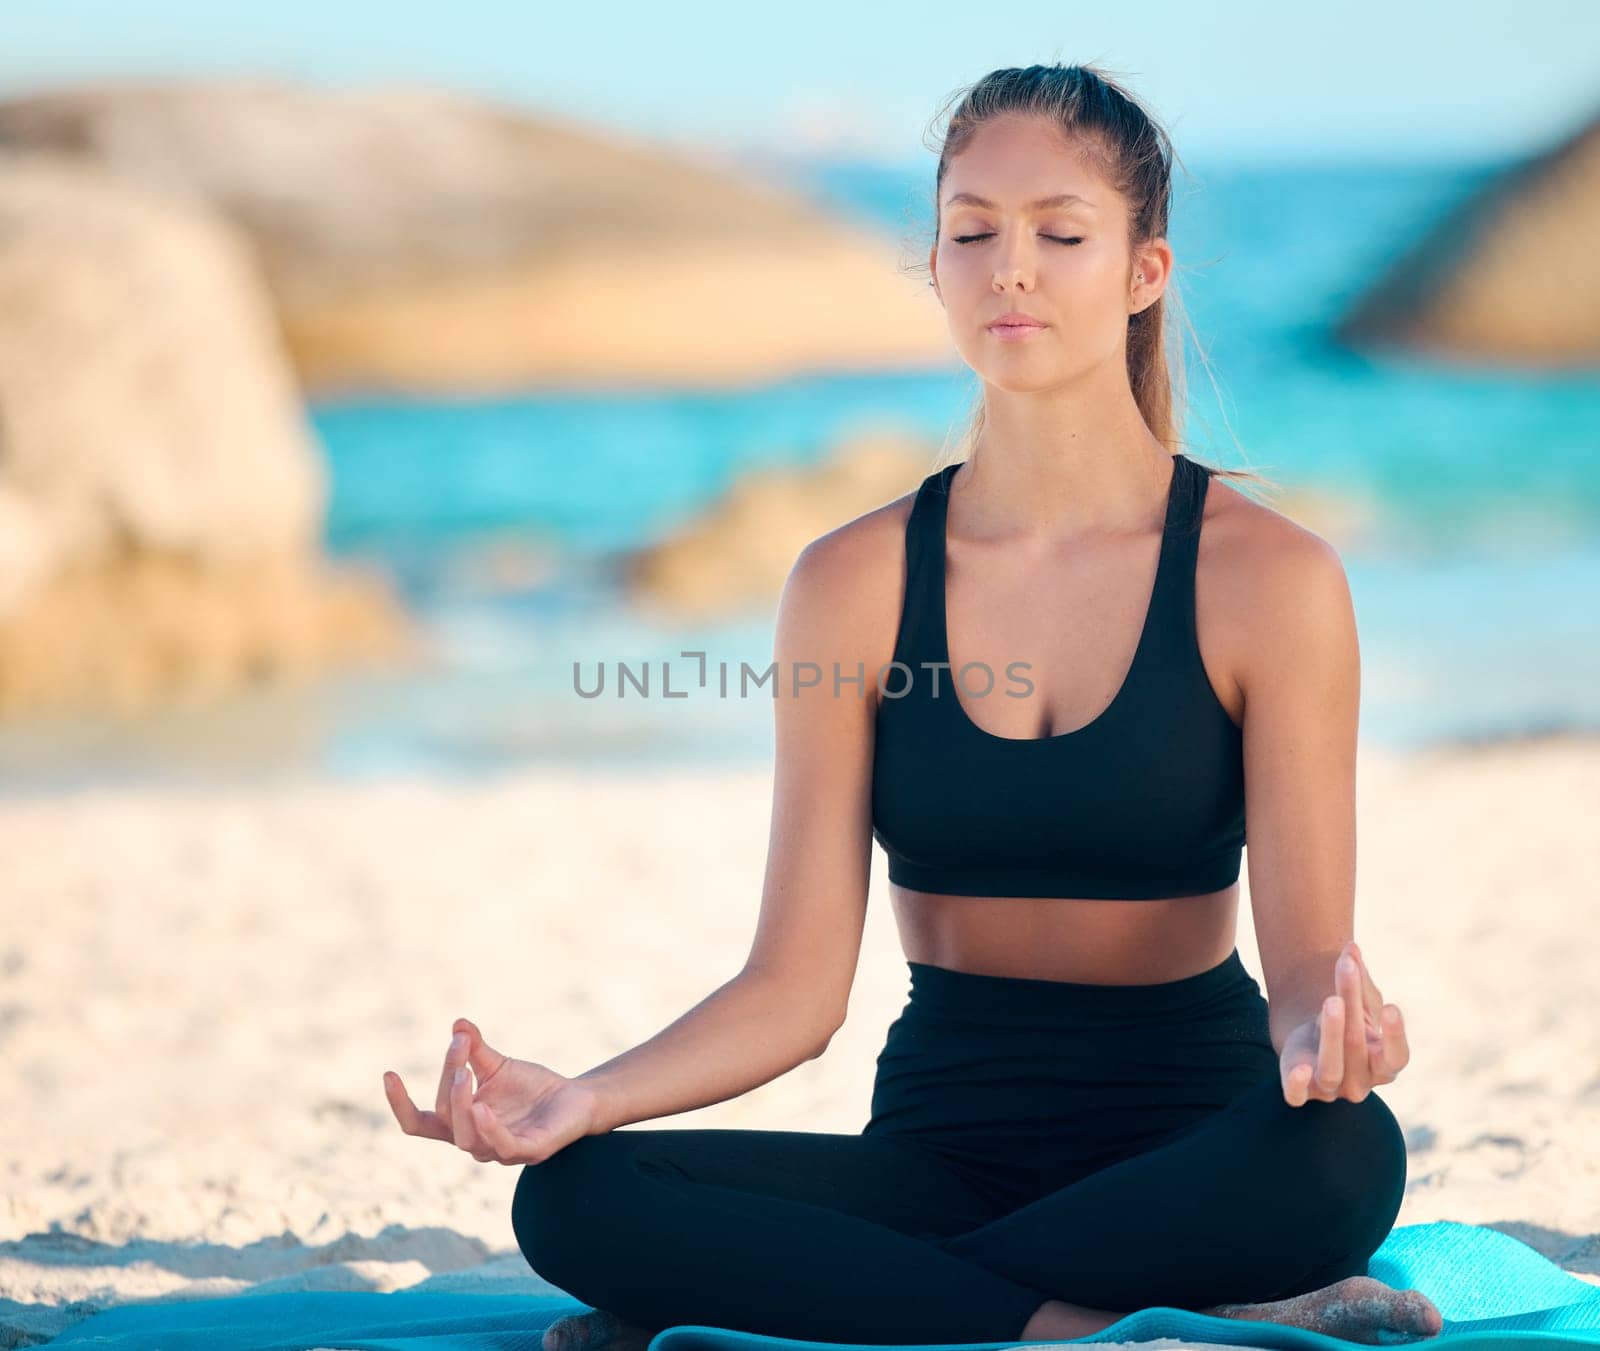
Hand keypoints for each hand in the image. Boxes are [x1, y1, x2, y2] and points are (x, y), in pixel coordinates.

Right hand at [383, 1017, 601, 1163]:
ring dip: (461, 1106)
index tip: (388, 1073)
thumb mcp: (498, 1065)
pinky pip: (504, 1146)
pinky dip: (490, 1128)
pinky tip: (483, 1106)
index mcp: (462, 1123)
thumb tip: (457, 1024)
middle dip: (448, 1080)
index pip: (420, 1123)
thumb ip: (474, 1049)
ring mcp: (501, 1151)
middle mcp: (476, 1142)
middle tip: (459, 1047)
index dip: (400, 1104)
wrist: (576, 1099)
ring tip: (464, 1074)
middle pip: (445, 1118)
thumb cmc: (530, 1088)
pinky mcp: (530, 1151)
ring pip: (467, 1138)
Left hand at [1279, 939, 1410, 1106]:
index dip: (1395, 1035)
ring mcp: (1331, 1090)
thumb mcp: (1356, 999)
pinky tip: (1301, 1068)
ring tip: (1332, 1000)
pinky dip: (1299, 1084)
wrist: (1310, 1041)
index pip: (1397, 1057)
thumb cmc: (1346, 1020)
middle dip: (1352, 1004)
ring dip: (1331, 1034)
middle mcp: (1360, 1083)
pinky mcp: (1302, 1093)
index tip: (1391, 1007)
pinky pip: (1299, 1096)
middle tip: (1347, 970)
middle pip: (1358, 1046)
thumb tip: (1351, 947)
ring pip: (1331, 1068)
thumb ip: (1357, 977)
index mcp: (1383, 1065)